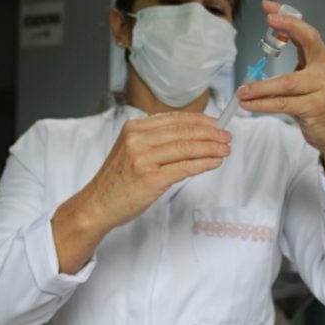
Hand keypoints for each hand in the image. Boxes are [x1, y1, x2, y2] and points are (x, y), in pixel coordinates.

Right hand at [86, 111, 230, 226]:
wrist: (97, 205)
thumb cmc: (117, 181)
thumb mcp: (130, 150)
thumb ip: (154, 139)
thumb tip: (189, 134)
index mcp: (133, 129)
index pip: (174, 119)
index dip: (199, 120)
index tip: (215, 123)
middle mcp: (138, 140)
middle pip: (183, 131)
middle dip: (210, 133)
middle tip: (226, 136)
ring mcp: (144, 159)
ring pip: (187, 147)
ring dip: (211, 148)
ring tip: (225, 149)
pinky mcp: (151, 178)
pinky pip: (185, 167)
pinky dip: (203, 163)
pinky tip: (214, 162)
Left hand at [238, 0, 324, 193]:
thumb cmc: (319, 105)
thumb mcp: (310, 79)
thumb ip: (297, 60)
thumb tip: (275, 37)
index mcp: (323, 61)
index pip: (308, 33)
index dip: (290, 18)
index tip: (270, 8)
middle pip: (306, 45)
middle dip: (286, 29)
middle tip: (265, 24)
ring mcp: (323, 90)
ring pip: (286, 83)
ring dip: (259, 87)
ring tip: (241, 90)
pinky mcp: (314, 109)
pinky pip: (283, 104)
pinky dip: (262, 104)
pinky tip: (248, 104)